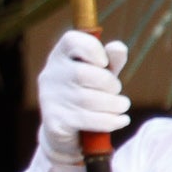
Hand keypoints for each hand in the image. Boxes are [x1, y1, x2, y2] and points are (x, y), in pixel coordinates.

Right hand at [38, 30, 129, 163]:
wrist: (65, 131)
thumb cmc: (88, 93)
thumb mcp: (101, 74)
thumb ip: (112, 60)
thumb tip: (118, 47)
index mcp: (60, 56)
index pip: (71, 41)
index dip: (92, 48)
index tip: (104, 63)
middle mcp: (50, 75)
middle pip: (84, 74)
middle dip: (109, 83)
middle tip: (116, 91)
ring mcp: (50, 100)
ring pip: (89, 100)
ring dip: (115, 104)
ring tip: (122, 105)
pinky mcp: (55, 123)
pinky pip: (89, 120)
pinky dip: (111, 121)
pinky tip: (121, 120)